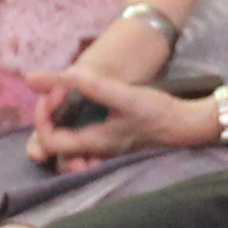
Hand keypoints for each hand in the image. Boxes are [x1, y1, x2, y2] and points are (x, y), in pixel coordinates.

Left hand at [29, 61, 192, 162]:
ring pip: (64, 148)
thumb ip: (94, 86)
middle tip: (58, 93)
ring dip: (57, 124)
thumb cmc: (157, 112)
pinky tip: (77, 108)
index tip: (57, 91)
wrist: (183, 124)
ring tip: (62, 100)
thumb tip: (66, 75)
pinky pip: (79, 142)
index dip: (44, 115)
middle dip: (47, 118)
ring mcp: (100, 150)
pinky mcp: (108, 142)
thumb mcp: (126, 95)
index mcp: (93, 143)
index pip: (48, 140)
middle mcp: (93, 152)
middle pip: (51, 146)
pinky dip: (71, 125)